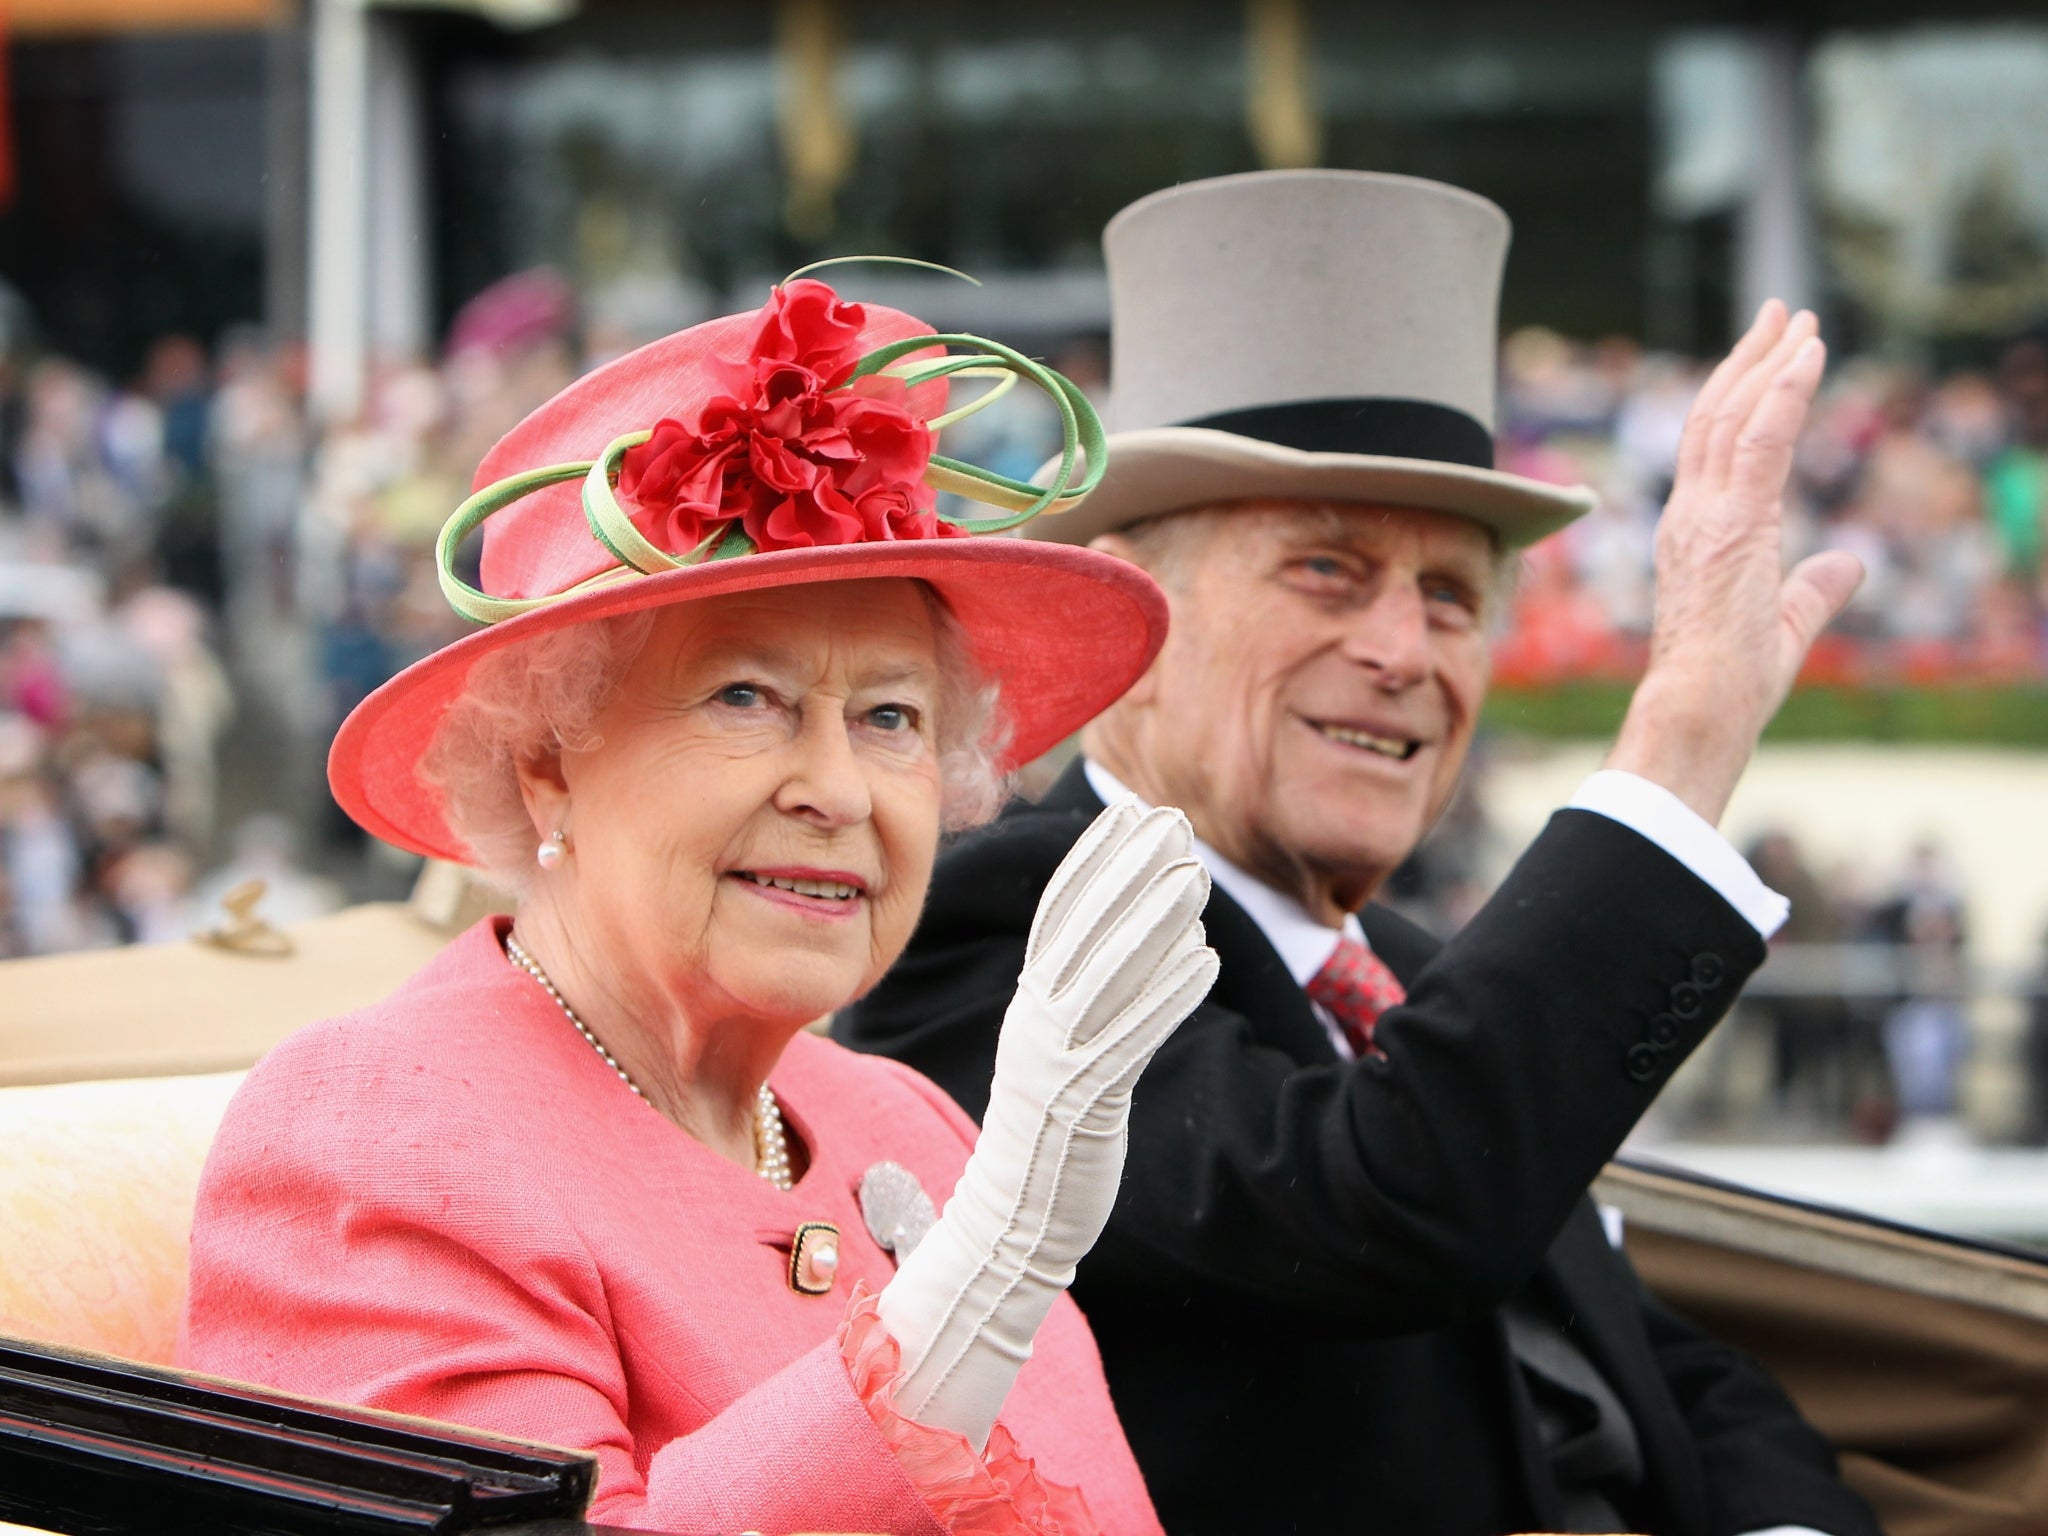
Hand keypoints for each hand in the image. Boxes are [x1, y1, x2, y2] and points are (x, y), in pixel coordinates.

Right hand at [876, 801, 1216, 1448]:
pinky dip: (1166, 996)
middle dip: (1128, 870)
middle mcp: (1035, 1024)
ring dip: (1153, 921)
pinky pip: (1130, 1039)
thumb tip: (1128, 938)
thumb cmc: (1048, 1136)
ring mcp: (1056, 1062)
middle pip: (1082, 931)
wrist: (1010, 1225)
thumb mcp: (1058, 1054)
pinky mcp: (1084, 1103)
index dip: (1092, 860)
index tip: (1128, 814)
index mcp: (1029, 1007)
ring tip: (1196, 876)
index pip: (1056, 916)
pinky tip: (1207, 962)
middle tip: (1173, 822)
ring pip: (1107, 976)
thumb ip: (1083, 999)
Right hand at [1607, 301, 1864, 823]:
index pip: (1714, 448)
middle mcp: (1690, 514)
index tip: (1770, 356)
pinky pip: (1759, 440)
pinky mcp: (1733, 521)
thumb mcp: (1786, 625)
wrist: (1699, 706)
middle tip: (1781, 315)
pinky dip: (1784, 391)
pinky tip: (1807, 356)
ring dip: (1768, 361)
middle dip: (1749, 359)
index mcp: (1696, 534)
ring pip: (1733, 416)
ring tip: (1797, 319)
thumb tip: (1850, 563)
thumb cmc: (1730, 683)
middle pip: (1715, 415)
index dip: (1740, 396)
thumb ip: (1815, 587)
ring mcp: (1705, 515)